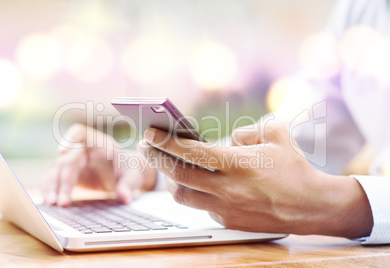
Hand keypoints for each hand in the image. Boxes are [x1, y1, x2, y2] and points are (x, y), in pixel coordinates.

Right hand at [42, 124, 156, 206]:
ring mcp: (74, 161)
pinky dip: (49, 188)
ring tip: (52, 203)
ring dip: (52, 185)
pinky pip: (53, 178)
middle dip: (63, 180)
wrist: (126, 177)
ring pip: (56, 169)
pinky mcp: (68, 174)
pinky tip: (49, 201)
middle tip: (62, 201)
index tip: (61, 152)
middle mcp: (83, 150)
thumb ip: (128, 185)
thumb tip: (125, 199)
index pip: (80, 133)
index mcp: (100, 144)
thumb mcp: (133, 176)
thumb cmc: (130, 171)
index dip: (69, 139)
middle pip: (67, 159)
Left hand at [138, 123, 372, 237]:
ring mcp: (226, 208)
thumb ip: (245, 132)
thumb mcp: (275, 135)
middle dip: (157, 159)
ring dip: (170, 180)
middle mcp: (228, 188)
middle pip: (179, 175)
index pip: (191, 152)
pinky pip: (201, 206)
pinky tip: (192, 183)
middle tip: (145, 147)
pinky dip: (192, 193)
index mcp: (238, 164)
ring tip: (165, 166)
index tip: (149, 133)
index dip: (166, 141)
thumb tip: (225, 139)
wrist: (312, 206)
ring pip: (184, 196)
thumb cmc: (295, 168)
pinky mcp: (229, 221)